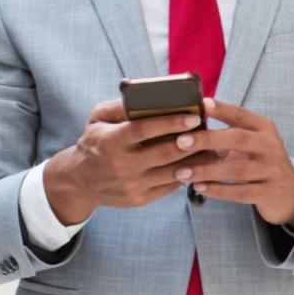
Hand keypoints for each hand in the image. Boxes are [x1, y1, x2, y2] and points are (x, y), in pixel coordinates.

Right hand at [43, 100, 211, 223]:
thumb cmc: (95, 142)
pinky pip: (169, 187)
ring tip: (213, 149)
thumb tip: (147, 95)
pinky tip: (198, 165)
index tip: (193, 116)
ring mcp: (131, 184)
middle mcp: (121, 164)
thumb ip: (120, 106)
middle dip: (191, 142)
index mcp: (111, 141)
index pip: (144, 129)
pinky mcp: (139, 199)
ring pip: (172, 172)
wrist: (80, 181)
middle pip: (164, 152)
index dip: (170, 122)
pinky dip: (186, 175)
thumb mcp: (97, 119)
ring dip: (196, 161)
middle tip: (211, 132)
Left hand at [177, 99, 293, 228]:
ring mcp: (272, 170)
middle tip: (181, 142)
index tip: (202, 104)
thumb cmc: (258, 161)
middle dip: (207, 140)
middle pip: (238, 139)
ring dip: (206, 171)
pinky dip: (218, 190)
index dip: (222, 109)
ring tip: (182, 172)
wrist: (290, 193)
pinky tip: (199, 187)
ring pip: (236, 169)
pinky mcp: (269, 193)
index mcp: (264, 129)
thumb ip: (228, 131)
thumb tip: (189, 121)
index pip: (241, 115)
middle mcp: (271, 146)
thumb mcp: (251, 142)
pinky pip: (240, 192)